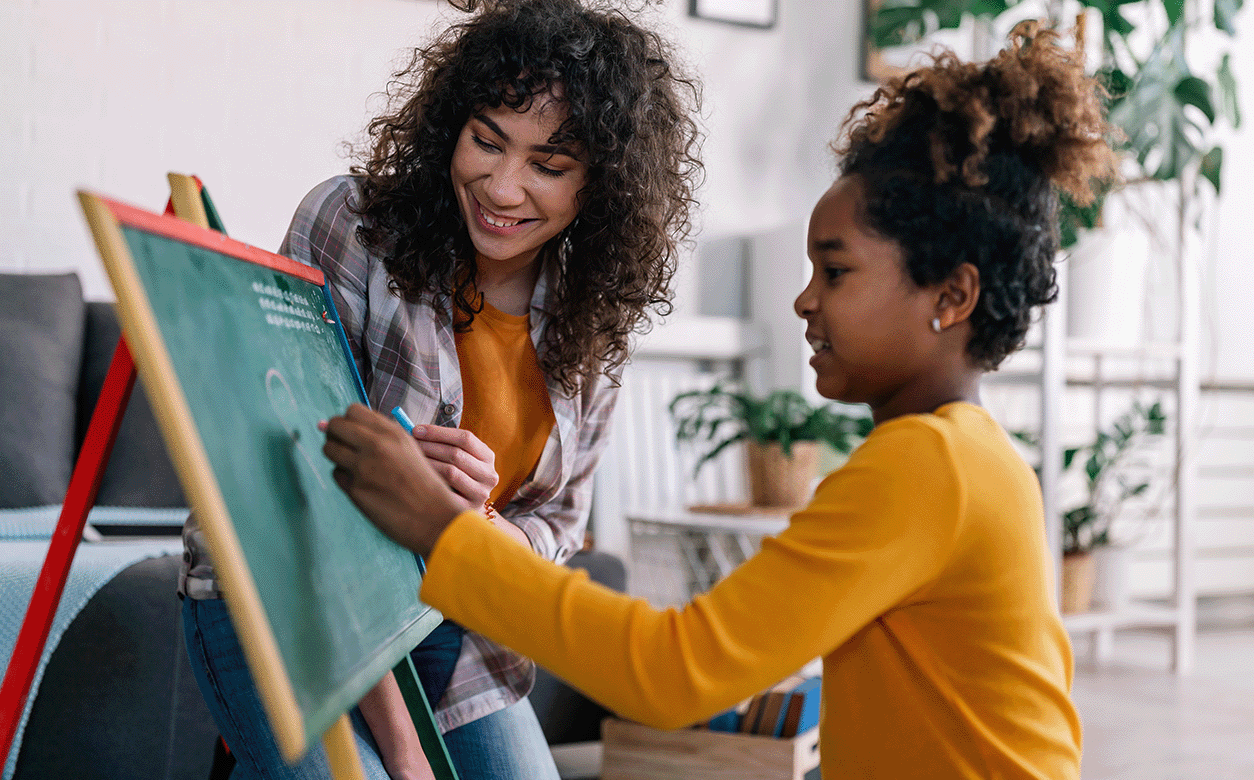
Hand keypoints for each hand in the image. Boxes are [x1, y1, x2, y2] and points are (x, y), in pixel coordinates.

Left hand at [320, 404, 464, 555]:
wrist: (435, 517)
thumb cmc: (423, 484)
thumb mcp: (410, 449)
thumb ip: (382, 436)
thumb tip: (342, 426)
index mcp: (393, 432)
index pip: (353, 411)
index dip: (348, 421)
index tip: (351, 431)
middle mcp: (377, 445)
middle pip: (336, 425)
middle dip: (334, 434)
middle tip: (342, 445)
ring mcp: (364, 467)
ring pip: (330, 449)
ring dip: (336, 455)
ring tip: (353, 466)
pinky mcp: (356, 489)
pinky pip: (337, 475)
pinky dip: (344, 478)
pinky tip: (362, 485)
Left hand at [408, 424, 497, 509]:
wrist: (466, 514)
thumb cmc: (458, 479)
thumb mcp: (460, 460)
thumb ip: (444, 445)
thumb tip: (415, 431)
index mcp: (487, 457)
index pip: (465, 438)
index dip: (438, 432)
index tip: (416, 430)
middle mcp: (489, 474)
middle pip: (456, 454)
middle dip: (428, 446)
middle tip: (409, 444)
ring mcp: (481, 493)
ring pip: (450, 471)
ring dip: (427, 463)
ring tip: (411, 459)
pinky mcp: (469, 508)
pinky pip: (446, 490)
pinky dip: (430, 481)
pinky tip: (418, 477)